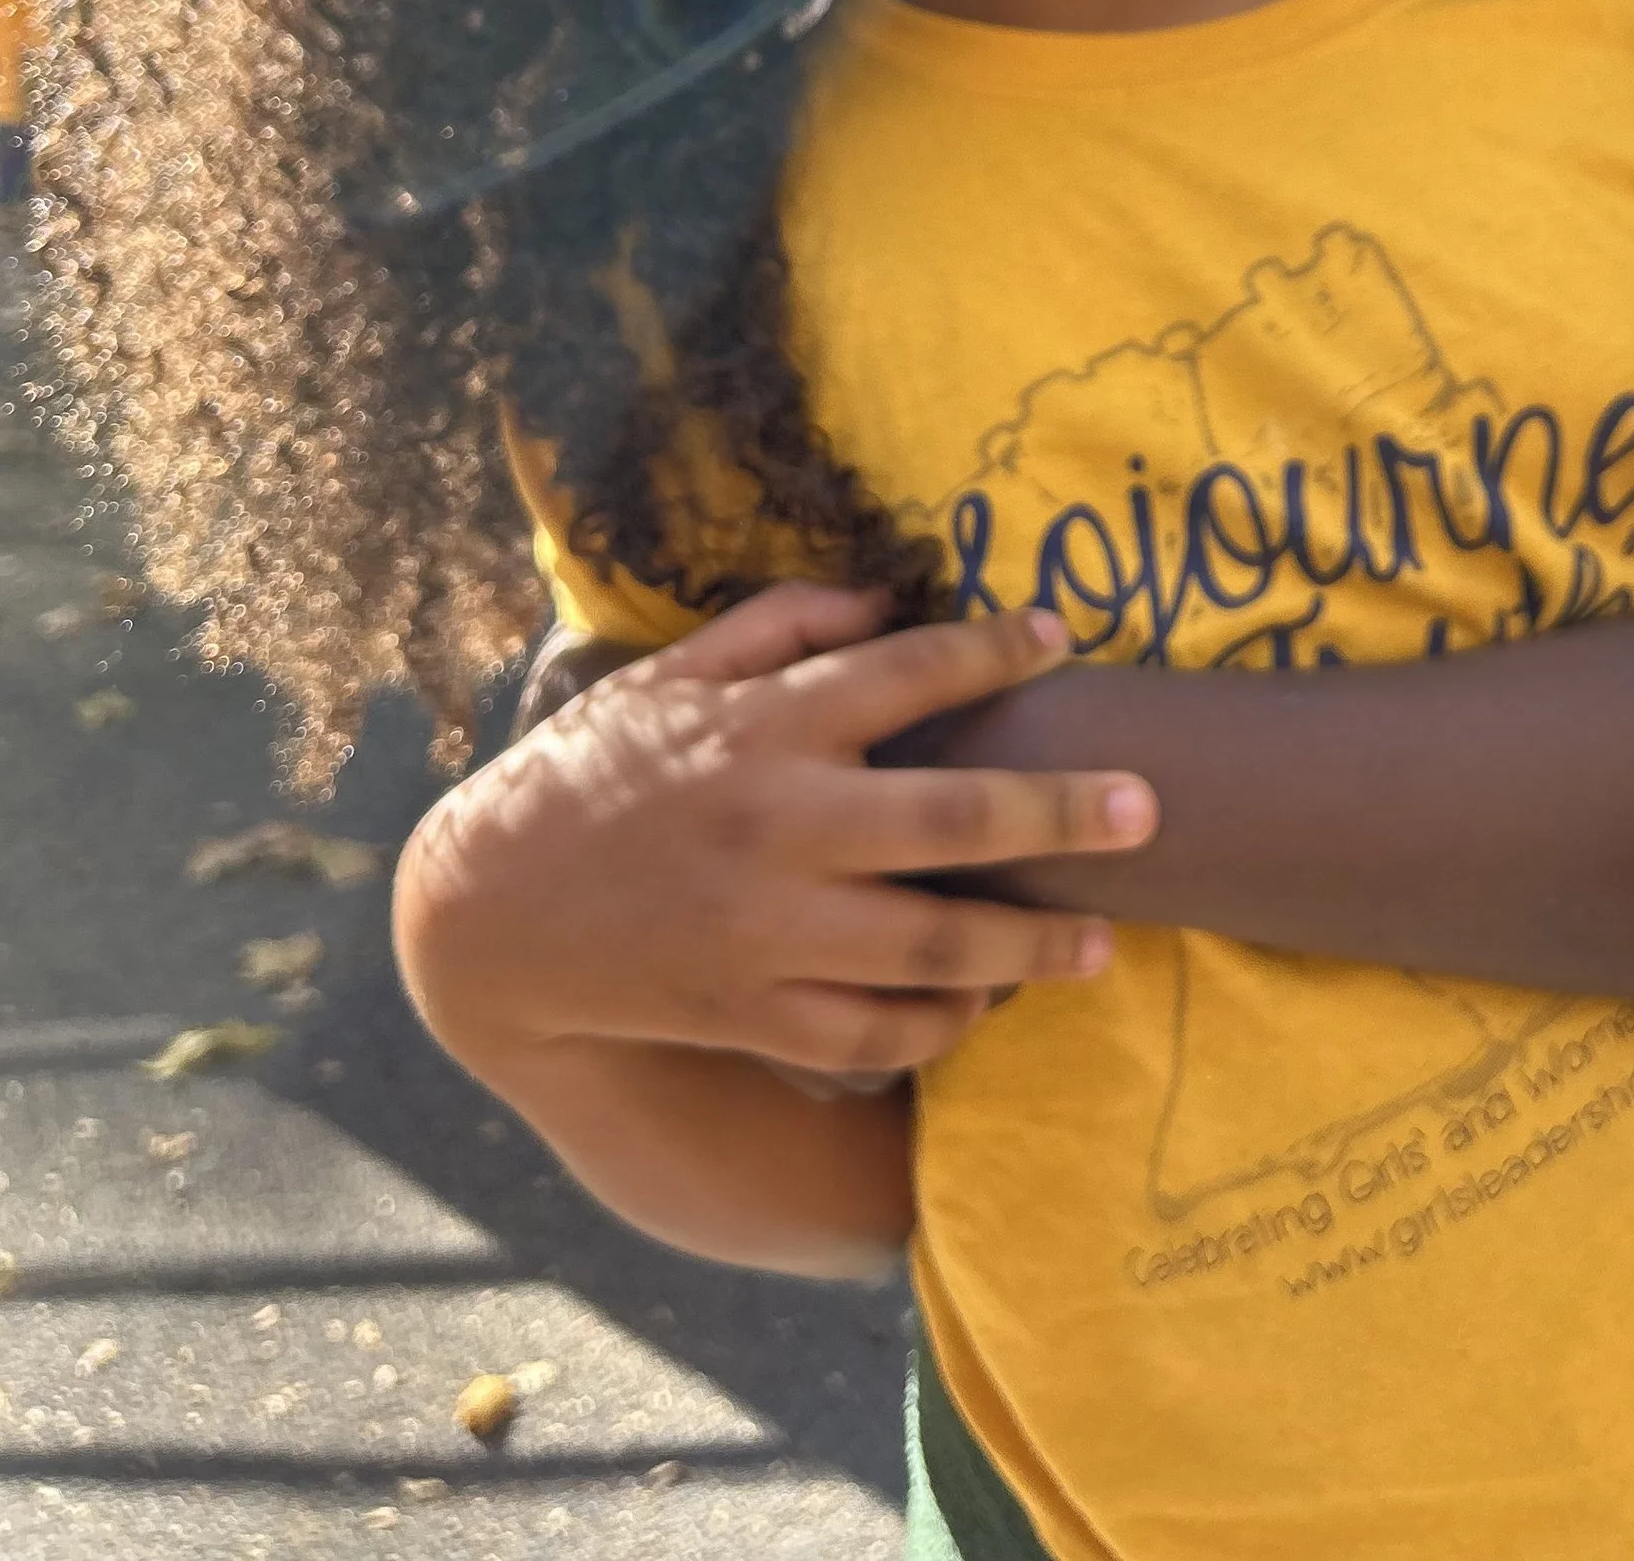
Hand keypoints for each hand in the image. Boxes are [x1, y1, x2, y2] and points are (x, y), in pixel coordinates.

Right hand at [396, 584, 1158, 1084]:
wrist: (488, 915)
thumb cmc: (596, 774)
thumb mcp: (674, 673)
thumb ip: (782, 625)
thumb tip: (888, 595)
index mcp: (761, 728)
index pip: (904, 675)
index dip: (992, 649)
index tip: (1059, 639)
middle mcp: (775, 826)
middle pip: (949, 823)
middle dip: (1059, 814)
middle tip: (1145, 808)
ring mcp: (764, 932)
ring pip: (928, 950)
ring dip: (1030, 946)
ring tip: (1104, 940)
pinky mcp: (747, 1014)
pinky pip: (869, 1037)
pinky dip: (938, 1028)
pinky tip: (988, 1004)